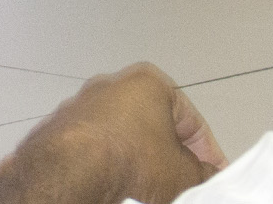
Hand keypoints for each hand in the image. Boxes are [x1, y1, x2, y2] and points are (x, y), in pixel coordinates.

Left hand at [0, 62, 223, 203]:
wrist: (71, 174)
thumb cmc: (123, 159)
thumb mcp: (182, 174)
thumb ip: (201, 173)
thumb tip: (205, 176)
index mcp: (148, 82)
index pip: (190, 119)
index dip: (206, 151)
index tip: (212, 170)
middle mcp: (111, 86)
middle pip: (153, 126)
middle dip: (169, 156)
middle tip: (181, 183)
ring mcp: (82, 107)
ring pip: (123, 138)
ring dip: (138, 161)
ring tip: (149, 189)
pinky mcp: (61, 131)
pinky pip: (95, 150)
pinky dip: (108, 166)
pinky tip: (118, 186)